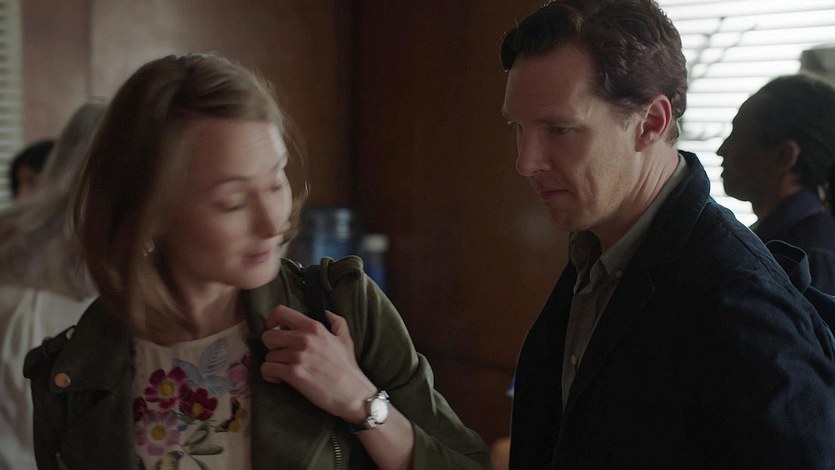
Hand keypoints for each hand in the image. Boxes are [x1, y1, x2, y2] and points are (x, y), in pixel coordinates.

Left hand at [260, 305, 376, 421]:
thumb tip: (326, 312)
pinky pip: (267, 369)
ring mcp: (297, 356)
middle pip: (268, 335)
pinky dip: (270, 375)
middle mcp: (303, 338)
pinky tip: (280, 379)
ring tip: (285, 369)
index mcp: (313, 327)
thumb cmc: (347, 366)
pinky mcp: (293, 374)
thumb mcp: (345, 338)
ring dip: (274, 363)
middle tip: (281, 355)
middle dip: (271, 346)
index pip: (280, 312)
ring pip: (268, 355)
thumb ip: (336, 321)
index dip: (272, 321)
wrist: (352, 392)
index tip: (274, 330)